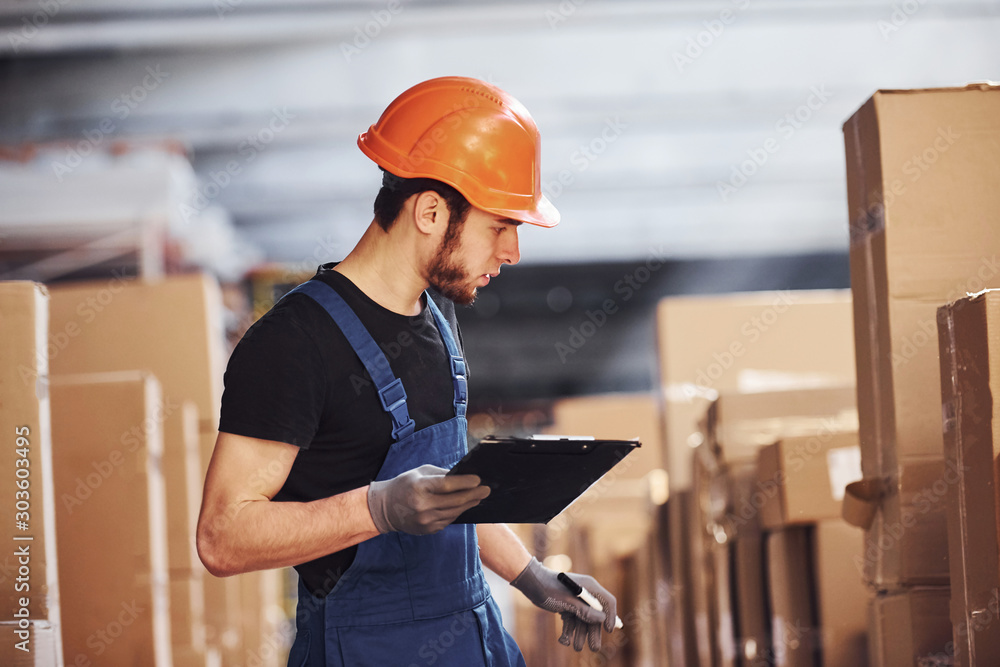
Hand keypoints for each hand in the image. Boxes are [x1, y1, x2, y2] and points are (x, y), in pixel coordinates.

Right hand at [366, 464, 489, 534]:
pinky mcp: (428, 529)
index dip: (465, 482)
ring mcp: (425, 520)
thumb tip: (464, 476)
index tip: (478, 480)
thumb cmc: (405, 485)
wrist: (385, 508)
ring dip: (468, 504)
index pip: (447, 485)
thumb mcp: (420, 473)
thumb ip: (441, 475)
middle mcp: (422, 505)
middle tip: (486, 490)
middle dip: (473, 495)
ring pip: (454, 512)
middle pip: (455, 501)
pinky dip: (457, 512)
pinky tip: (463, 506)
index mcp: (419, 487)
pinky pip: (448, 520)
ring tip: (478, 497)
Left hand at [510, 557, 617, 651]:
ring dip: (580, 634)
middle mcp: (585, 594)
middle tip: (594, 648)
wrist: (530, 582)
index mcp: (589, 587)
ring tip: (576, 647)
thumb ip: (585, 611)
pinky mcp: (567, 606)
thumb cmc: (549, 588)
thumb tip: (602, 619)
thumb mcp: (568, 602)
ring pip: (583, 620)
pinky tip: (563, 640)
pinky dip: (569, 630)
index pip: (607, 602)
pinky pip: (572, 620)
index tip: (609, 631)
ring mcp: (576, 600)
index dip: (611, 616)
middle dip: (593, 632)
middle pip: (595, 615)